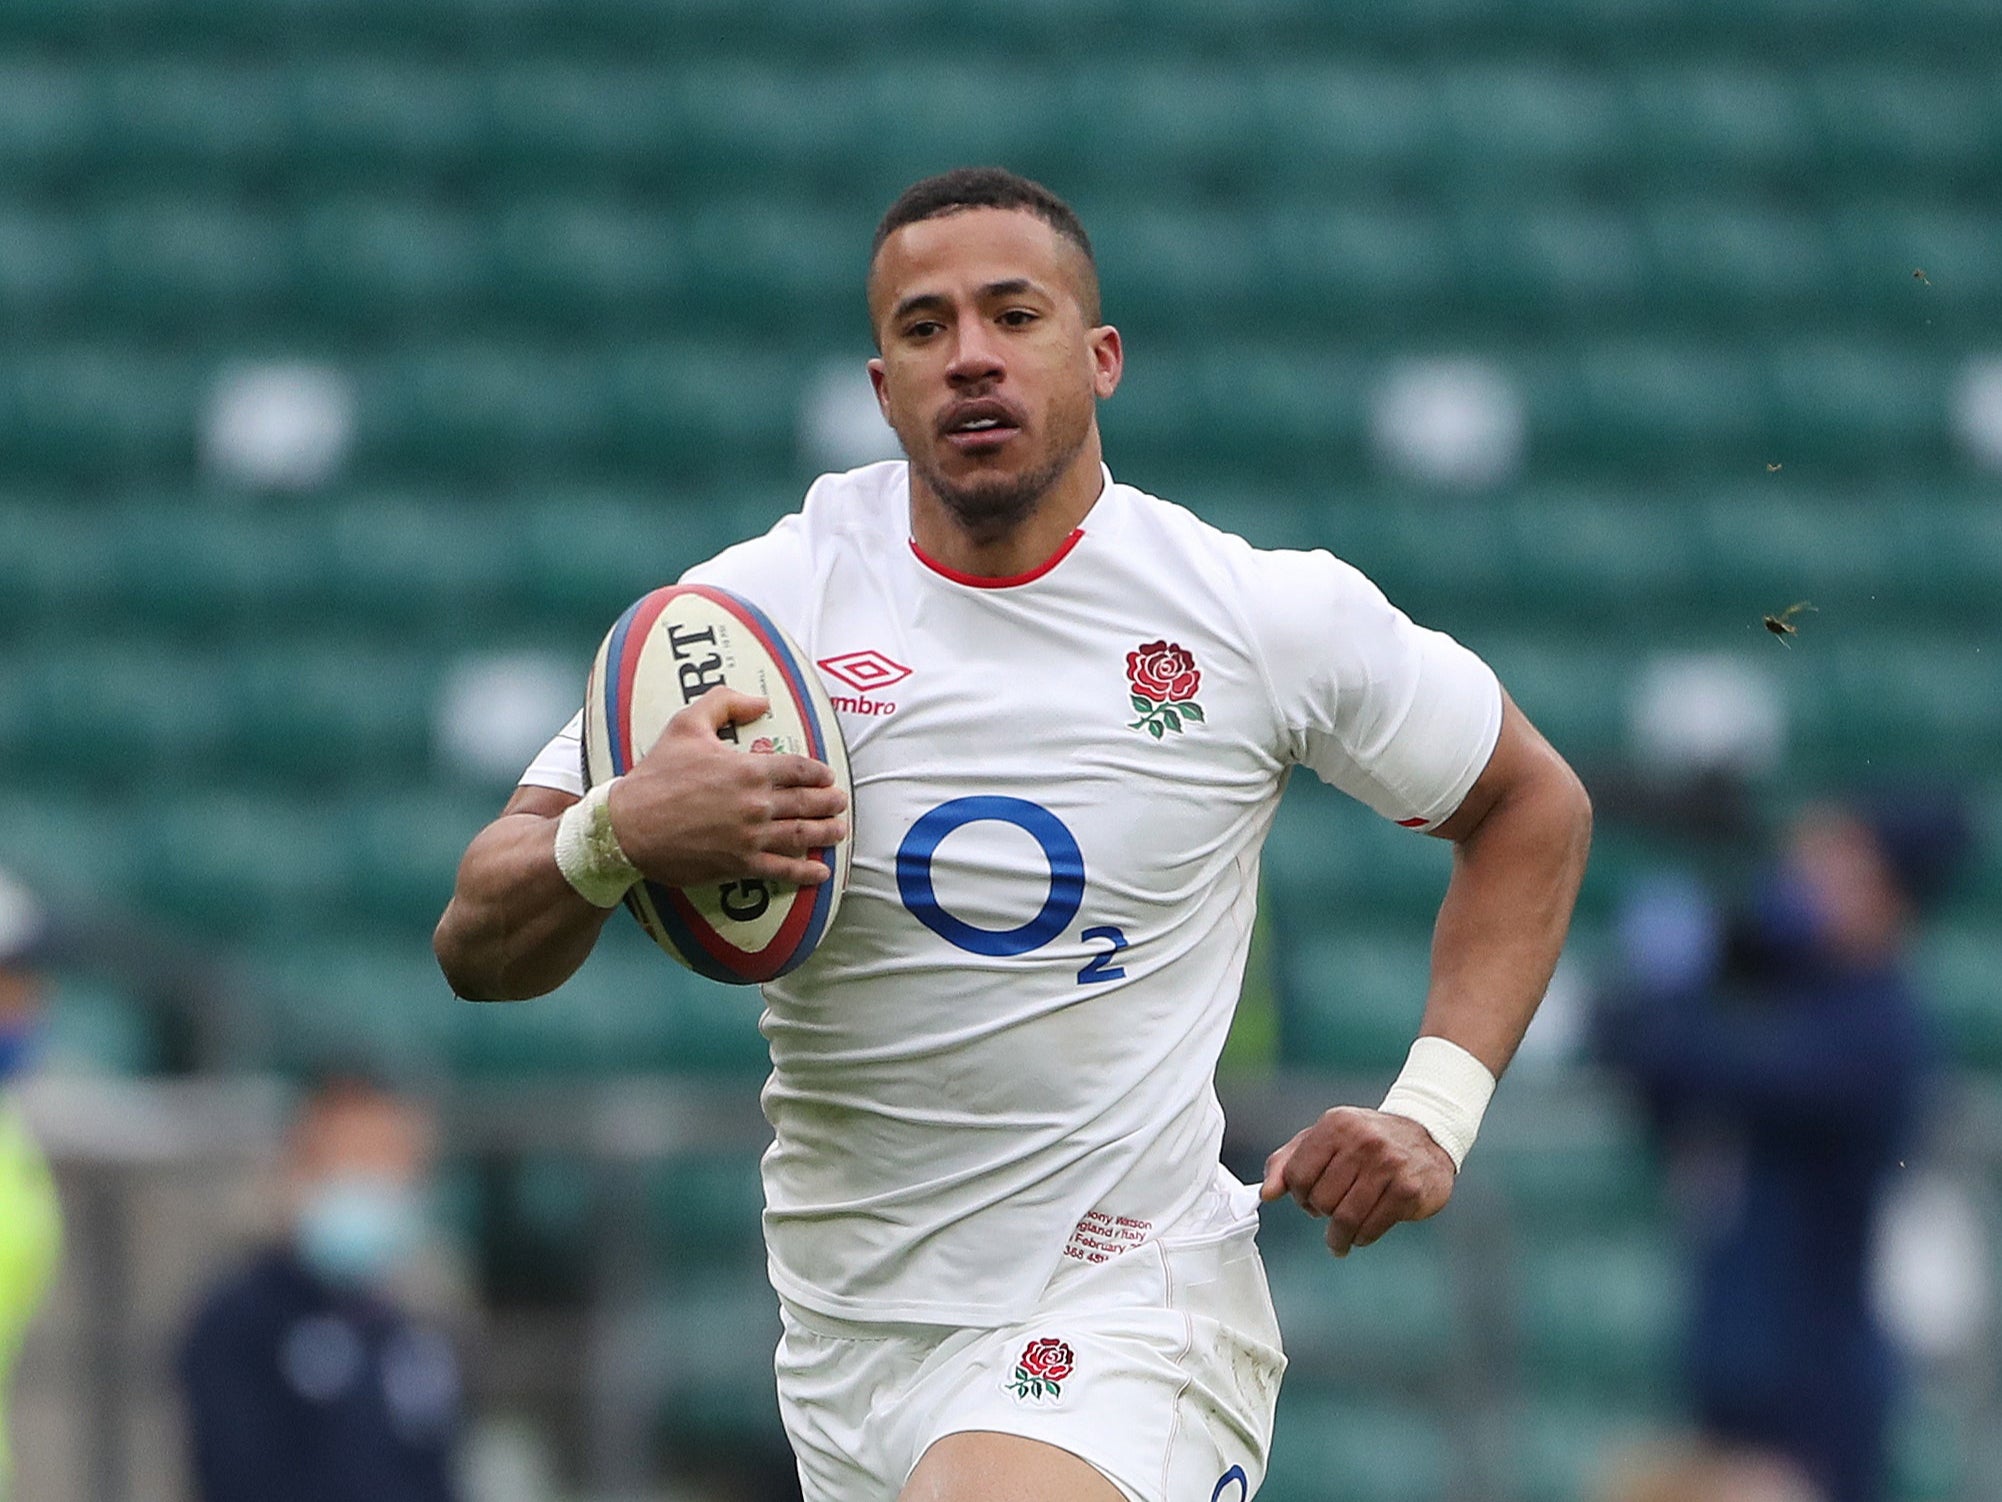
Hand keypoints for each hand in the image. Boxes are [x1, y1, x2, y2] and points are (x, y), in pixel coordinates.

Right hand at [606, 687, 848, 887]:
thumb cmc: (657, 774)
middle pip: (808, 803)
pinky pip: (782, 870)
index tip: (828, 777)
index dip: (819, 773)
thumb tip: (760, 702)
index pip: (800, 769)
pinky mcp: (739, 864)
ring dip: (826, 834)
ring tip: (838, 831)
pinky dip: (805, 872)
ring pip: (802, 835)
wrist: (628, 825)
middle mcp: (757, 804)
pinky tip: (820, 873)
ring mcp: (751, 837)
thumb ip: (725, 703)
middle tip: (840, 803)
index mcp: (749, 769)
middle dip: (830, 803)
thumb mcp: (687, 723)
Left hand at [1260, 1107, 1454, 1256]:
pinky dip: (1361, 1238)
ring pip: (1344, 1218)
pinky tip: (1361, 1234)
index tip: (1306, 1200)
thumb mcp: (1326, 1138)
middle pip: (1320, 1200)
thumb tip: (1267, 1193)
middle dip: (1320, 1213)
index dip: (1297, 1194)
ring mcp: (1388, 1165)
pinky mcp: (1408, 1190)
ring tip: (1339, 1239)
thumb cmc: (1367, 1140)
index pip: (1297, 1175)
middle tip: (1329, 1212)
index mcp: (1337, 1125)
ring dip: (1338, 1237)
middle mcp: (1363, 1141)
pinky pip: (1370, 1228)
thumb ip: (1289, 1161)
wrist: (1427, 1135)